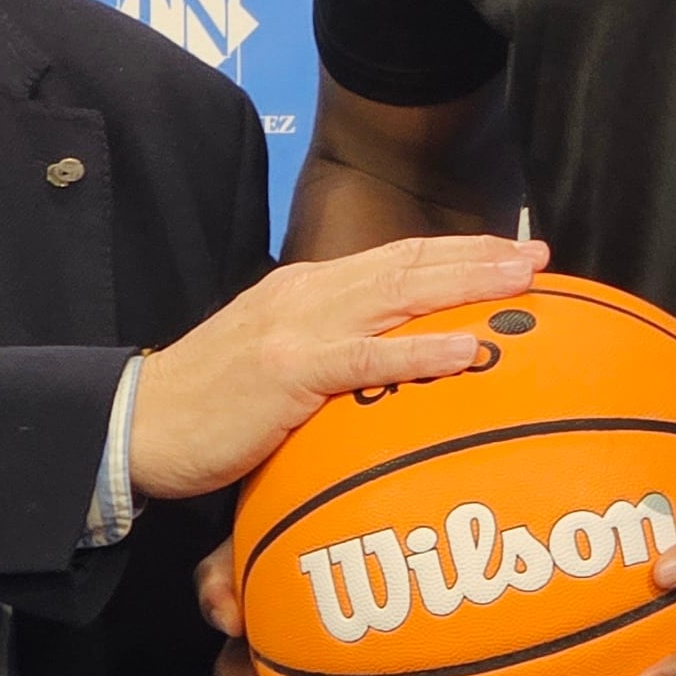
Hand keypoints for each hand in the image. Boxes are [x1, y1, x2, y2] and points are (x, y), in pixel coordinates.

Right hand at [130, 236, 542, 500]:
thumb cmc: (210, 408)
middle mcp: (308, 294)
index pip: (395, 259)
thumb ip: (328, 354)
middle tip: (538, 259)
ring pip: (398, 295)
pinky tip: (465, 350)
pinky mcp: (288, 370)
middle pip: (409, 264)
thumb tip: (382, 366)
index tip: (512, 254)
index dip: (457, 252)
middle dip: (478, 258)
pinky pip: (366, 358)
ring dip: (465, 286)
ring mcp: (298, 328)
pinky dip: (420, 351)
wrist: (137, 423)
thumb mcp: (277, 363)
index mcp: (308, 290)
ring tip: (521, 284)